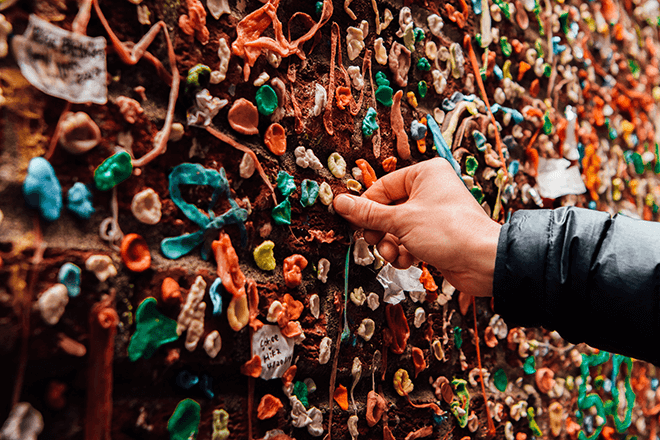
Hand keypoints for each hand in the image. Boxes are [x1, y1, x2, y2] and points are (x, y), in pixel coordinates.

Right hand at [333, 158, 500, 296]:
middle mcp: (430, 190)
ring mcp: (433, 214)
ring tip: (393, 254)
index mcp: (425, 174)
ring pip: (397, 228)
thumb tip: (340, 202)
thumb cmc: (450, 232)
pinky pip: (409, 240)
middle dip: (380, 230)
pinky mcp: (436, 235)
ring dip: (390, 244)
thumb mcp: (401, 220)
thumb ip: (367, 213)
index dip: (367, 207)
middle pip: (388, 209)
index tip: (355, 223)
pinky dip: (404, 252)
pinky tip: (408, 261)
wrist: (484, 262)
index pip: (382, 186)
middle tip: (374, 240)